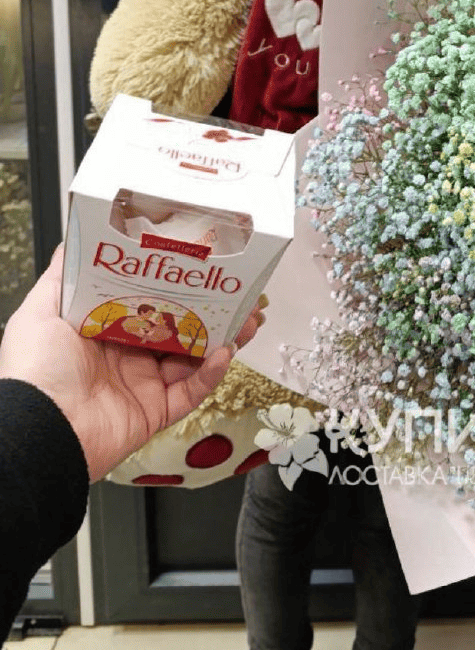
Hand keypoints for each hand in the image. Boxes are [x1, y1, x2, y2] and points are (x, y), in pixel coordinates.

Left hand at [0, 246, 264, 481]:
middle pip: (180, 328)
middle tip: (237, 294)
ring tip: (246, 319)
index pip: (150, 302)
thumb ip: (63, 275)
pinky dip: (211, 374)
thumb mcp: (42, 310)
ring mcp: (142, 385)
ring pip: (194, 358)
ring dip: (223, 338)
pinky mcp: (154, 412)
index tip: (202, 268)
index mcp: (103, 330)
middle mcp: (125, 356)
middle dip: (212, 311)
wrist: (40, 429)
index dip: (178, 285)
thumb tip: (76, 239)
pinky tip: (224, 352)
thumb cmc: (34, 371)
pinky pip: (191, 392)